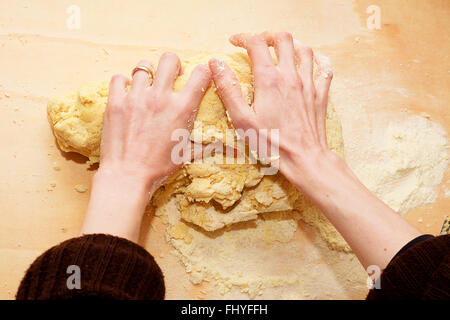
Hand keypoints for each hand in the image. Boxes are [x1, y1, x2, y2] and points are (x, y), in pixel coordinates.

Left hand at [81, 53, 210, 241]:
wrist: (127, 176)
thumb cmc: (159, 168)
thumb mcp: (187, 155)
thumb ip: (207, 145)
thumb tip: (226, 146)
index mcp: (182, 109)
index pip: (201, 74)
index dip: (203, 70)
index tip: (200, 74)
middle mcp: (160, 98)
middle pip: (170, 59)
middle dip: (173, 64)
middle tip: (171, 76)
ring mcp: (136, 98)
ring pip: (143, 66)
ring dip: (147, 74)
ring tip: (146, 86)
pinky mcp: (115, 102)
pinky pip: (118, 78)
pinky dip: (123, 82)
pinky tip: (126, 92)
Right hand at [208, 32, 333, 193]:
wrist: (304, 158)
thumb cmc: (271, 143)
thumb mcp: (242, 119)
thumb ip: (228, 89)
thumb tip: (215, 64)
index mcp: (269, 80)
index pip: (256, 44)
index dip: (243, 38)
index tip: (234, 42)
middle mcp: (291, 76)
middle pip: (283, 39)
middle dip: (268, 36)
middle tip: (258, 43)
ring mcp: (309, 84)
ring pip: (304, 50)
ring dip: (291, 44)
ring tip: (280, 49)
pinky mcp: (320, 94)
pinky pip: (324, 68)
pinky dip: (317, 60)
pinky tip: (311, 62)